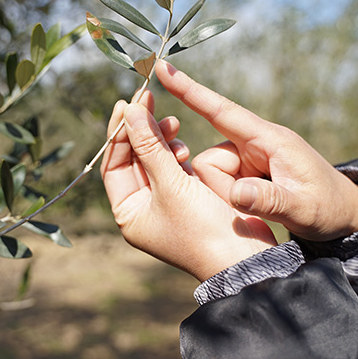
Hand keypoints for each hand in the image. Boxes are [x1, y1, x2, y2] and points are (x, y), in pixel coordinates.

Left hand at [101, 91, 276, 281]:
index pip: (113, 164)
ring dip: (162, 139)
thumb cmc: (202, 230)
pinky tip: (185, 146)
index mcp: (129, 213)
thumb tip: (130, 110)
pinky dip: (177, 153)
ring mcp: (167, 202)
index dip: (119, 133)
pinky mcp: (189, 197)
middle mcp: (144, 208)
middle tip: (150, 99)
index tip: (128, 102)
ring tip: (174, 125)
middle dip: (142, 130)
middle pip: (134, 158)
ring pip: (156, 159)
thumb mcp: (172, 184)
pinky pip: (175, 167)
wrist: (244, 259)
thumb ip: (150, 145)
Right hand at [154, 60, 357, 241]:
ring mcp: (249, 159)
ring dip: (229, 198)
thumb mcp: (303, 209)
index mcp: (268, 140)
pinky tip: (256, 210)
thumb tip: (235, 194)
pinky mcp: (247, 174)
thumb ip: (270, 201)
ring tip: (262, 210)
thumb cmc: (327, 208)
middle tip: (254, 208)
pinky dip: (231, 200)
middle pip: (210, 160)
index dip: (190, 91)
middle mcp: (254, 145)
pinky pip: (221, 185)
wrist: (344, 217)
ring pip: (212, 176)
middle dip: (222, 188)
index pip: (221, 110)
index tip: (163, 67)